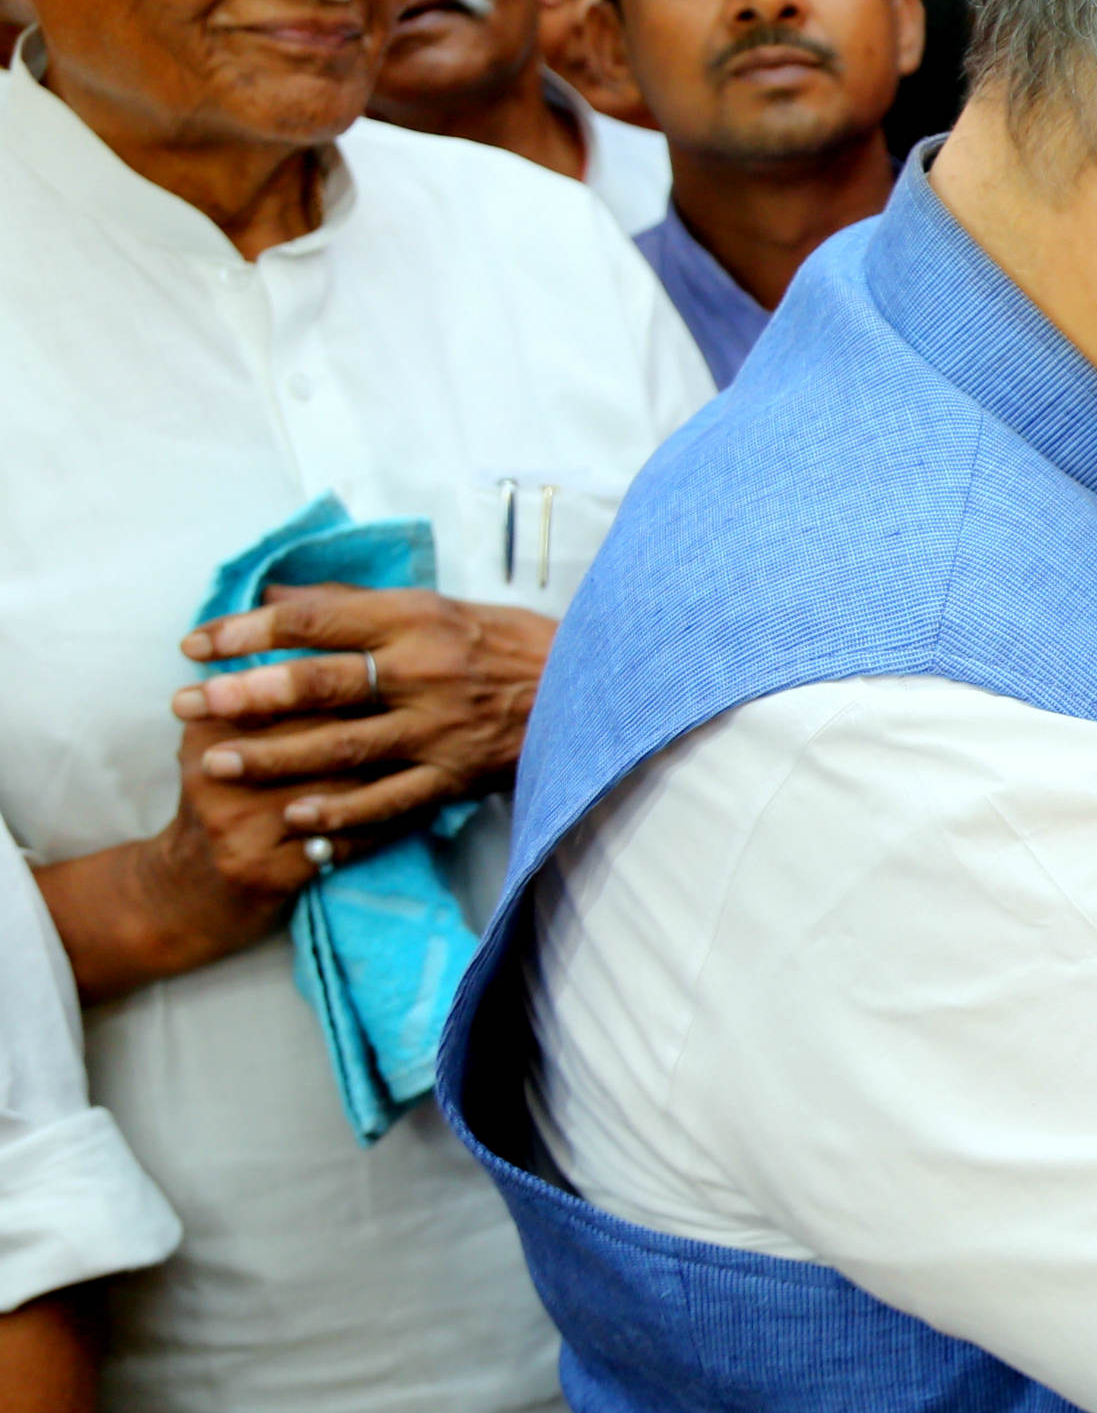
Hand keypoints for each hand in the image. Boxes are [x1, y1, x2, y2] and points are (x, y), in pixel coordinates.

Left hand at [176, 585, 553, 837]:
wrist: (594, 688)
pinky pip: (390, 800)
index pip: (314, 622)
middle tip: (187, 704)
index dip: (247, 631)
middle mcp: (423, 671)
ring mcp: (440, 728)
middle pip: (319, 683)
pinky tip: (295, 818)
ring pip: (343, 746)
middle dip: (245, 695)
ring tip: (216, 762)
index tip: (196, 644)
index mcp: (415, 619)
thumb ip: (355, 605)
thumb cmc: (508, 642)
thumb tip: (276, 594)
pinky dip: (341, 813)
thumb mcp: (438, 606)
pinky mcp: (458, 774)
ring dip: (274, 757)